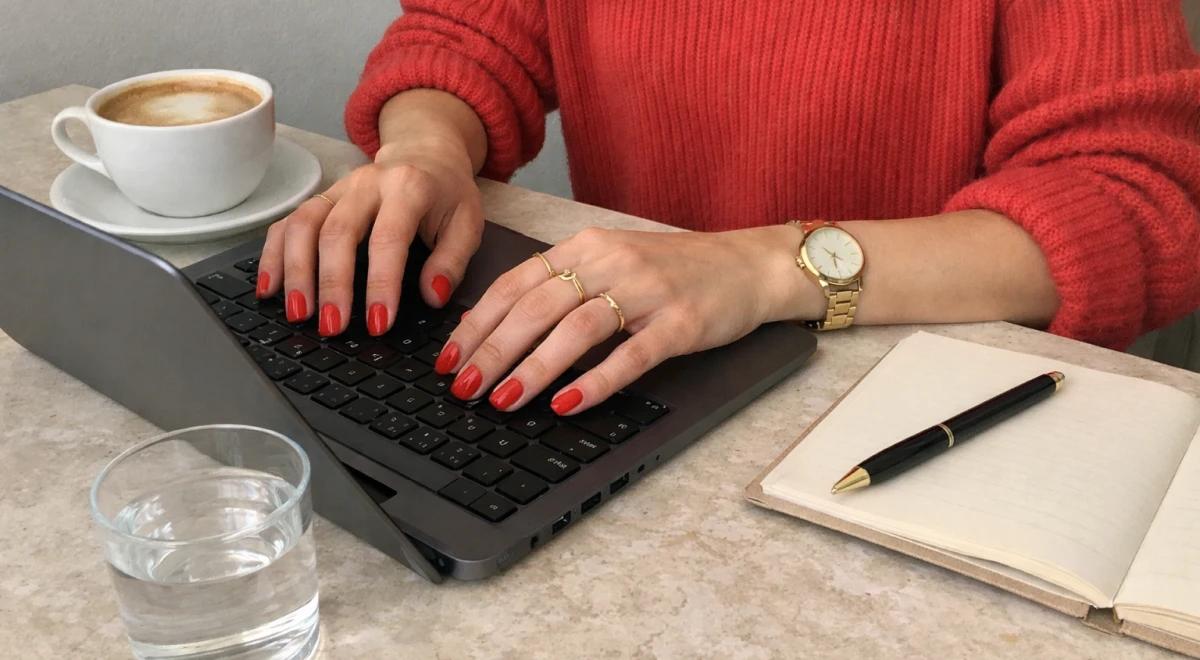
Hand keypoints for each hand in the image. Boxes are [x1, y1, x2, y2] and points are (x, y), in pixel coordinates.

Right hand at [256, 137, 483, 335]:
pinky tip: (269, 288)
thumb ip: (452, 261)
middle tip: (332, 327)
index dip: (381, 283)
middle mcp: (366, 184)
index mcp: (408, 188)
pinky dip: (273, 255)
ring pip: (303, 225)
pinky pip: (287, 223)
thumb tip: (432, 296)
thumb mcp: (468, 223)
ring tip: (298, 314)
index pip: (388, 238)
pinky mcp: (319, 199)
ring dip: (296, 272)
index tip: (378, 322)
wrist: (425, 154)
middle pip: (337, 232)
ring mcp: (337, 190)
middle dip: (331, 284)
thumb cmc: (447, 195)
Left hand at [437, 225, 817, 414]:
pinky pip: (631, 355)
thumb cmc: (676, 270)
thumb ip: (563, 287)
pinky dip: (595, 381)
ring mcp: (647, 292)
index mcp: (586, 247)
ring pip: (575, 329)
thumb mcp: (612, 262)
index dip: (476, 323)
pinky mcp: (680, 323)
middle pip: (537, 308)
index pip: (516, 285)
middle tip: (463, 388)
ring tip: (503, 401)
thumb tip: (501, 329)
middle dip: (493, 351)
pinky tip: (567, 404)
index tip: (448, 358)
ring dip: (532, 368)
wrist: (749, 264)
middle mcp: (611, 262)